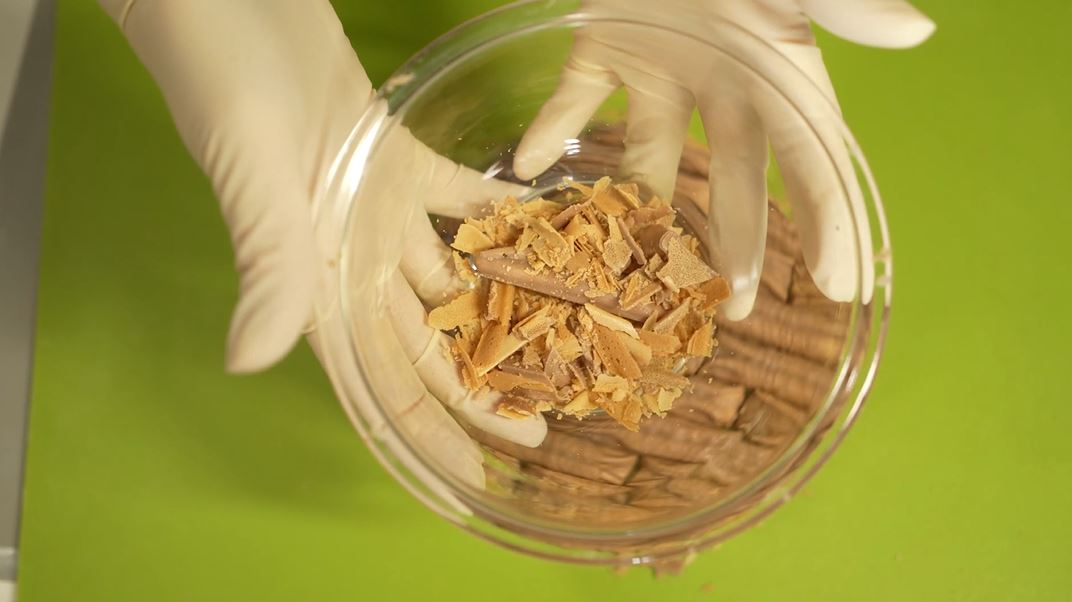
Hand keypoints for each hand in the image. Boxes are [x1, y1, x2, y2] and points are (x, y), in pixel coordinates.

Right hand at [99, 0, 547, 488]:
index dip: (424, 433)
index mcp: (315, 278)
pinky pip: (460, 197)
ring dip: (500, 310)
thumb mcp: (252, 175)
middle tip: (546, 421)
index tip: (475, 473)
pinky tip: (546, 228)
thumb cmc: (226, 79)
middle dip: (481, 387)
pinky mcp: (396, 154)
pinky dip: (498, 215)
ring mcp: (377, 206)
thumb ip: (266, 266)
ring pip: (450, 277)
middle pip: (426, 343)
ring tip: (559, 341)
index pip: (376, 380)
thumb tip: (250, 362)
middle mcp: (350, 254)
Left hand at [515, 0, 933, 318]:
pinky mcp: (601, 45)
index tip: (837, 284)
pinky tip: (527, 164)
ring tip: (635, 276)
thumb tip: (916, 31)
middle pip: (734, 175)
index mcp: (774, 61)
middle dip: (736, 242)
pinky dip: (551, 129)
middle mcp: (721, 76)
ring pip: (654, 155)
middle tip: (732, 310)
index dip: (826, 216)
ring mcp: (660, 65)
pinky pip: (576, 99)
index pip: (811, 151)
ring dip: (643, 210)